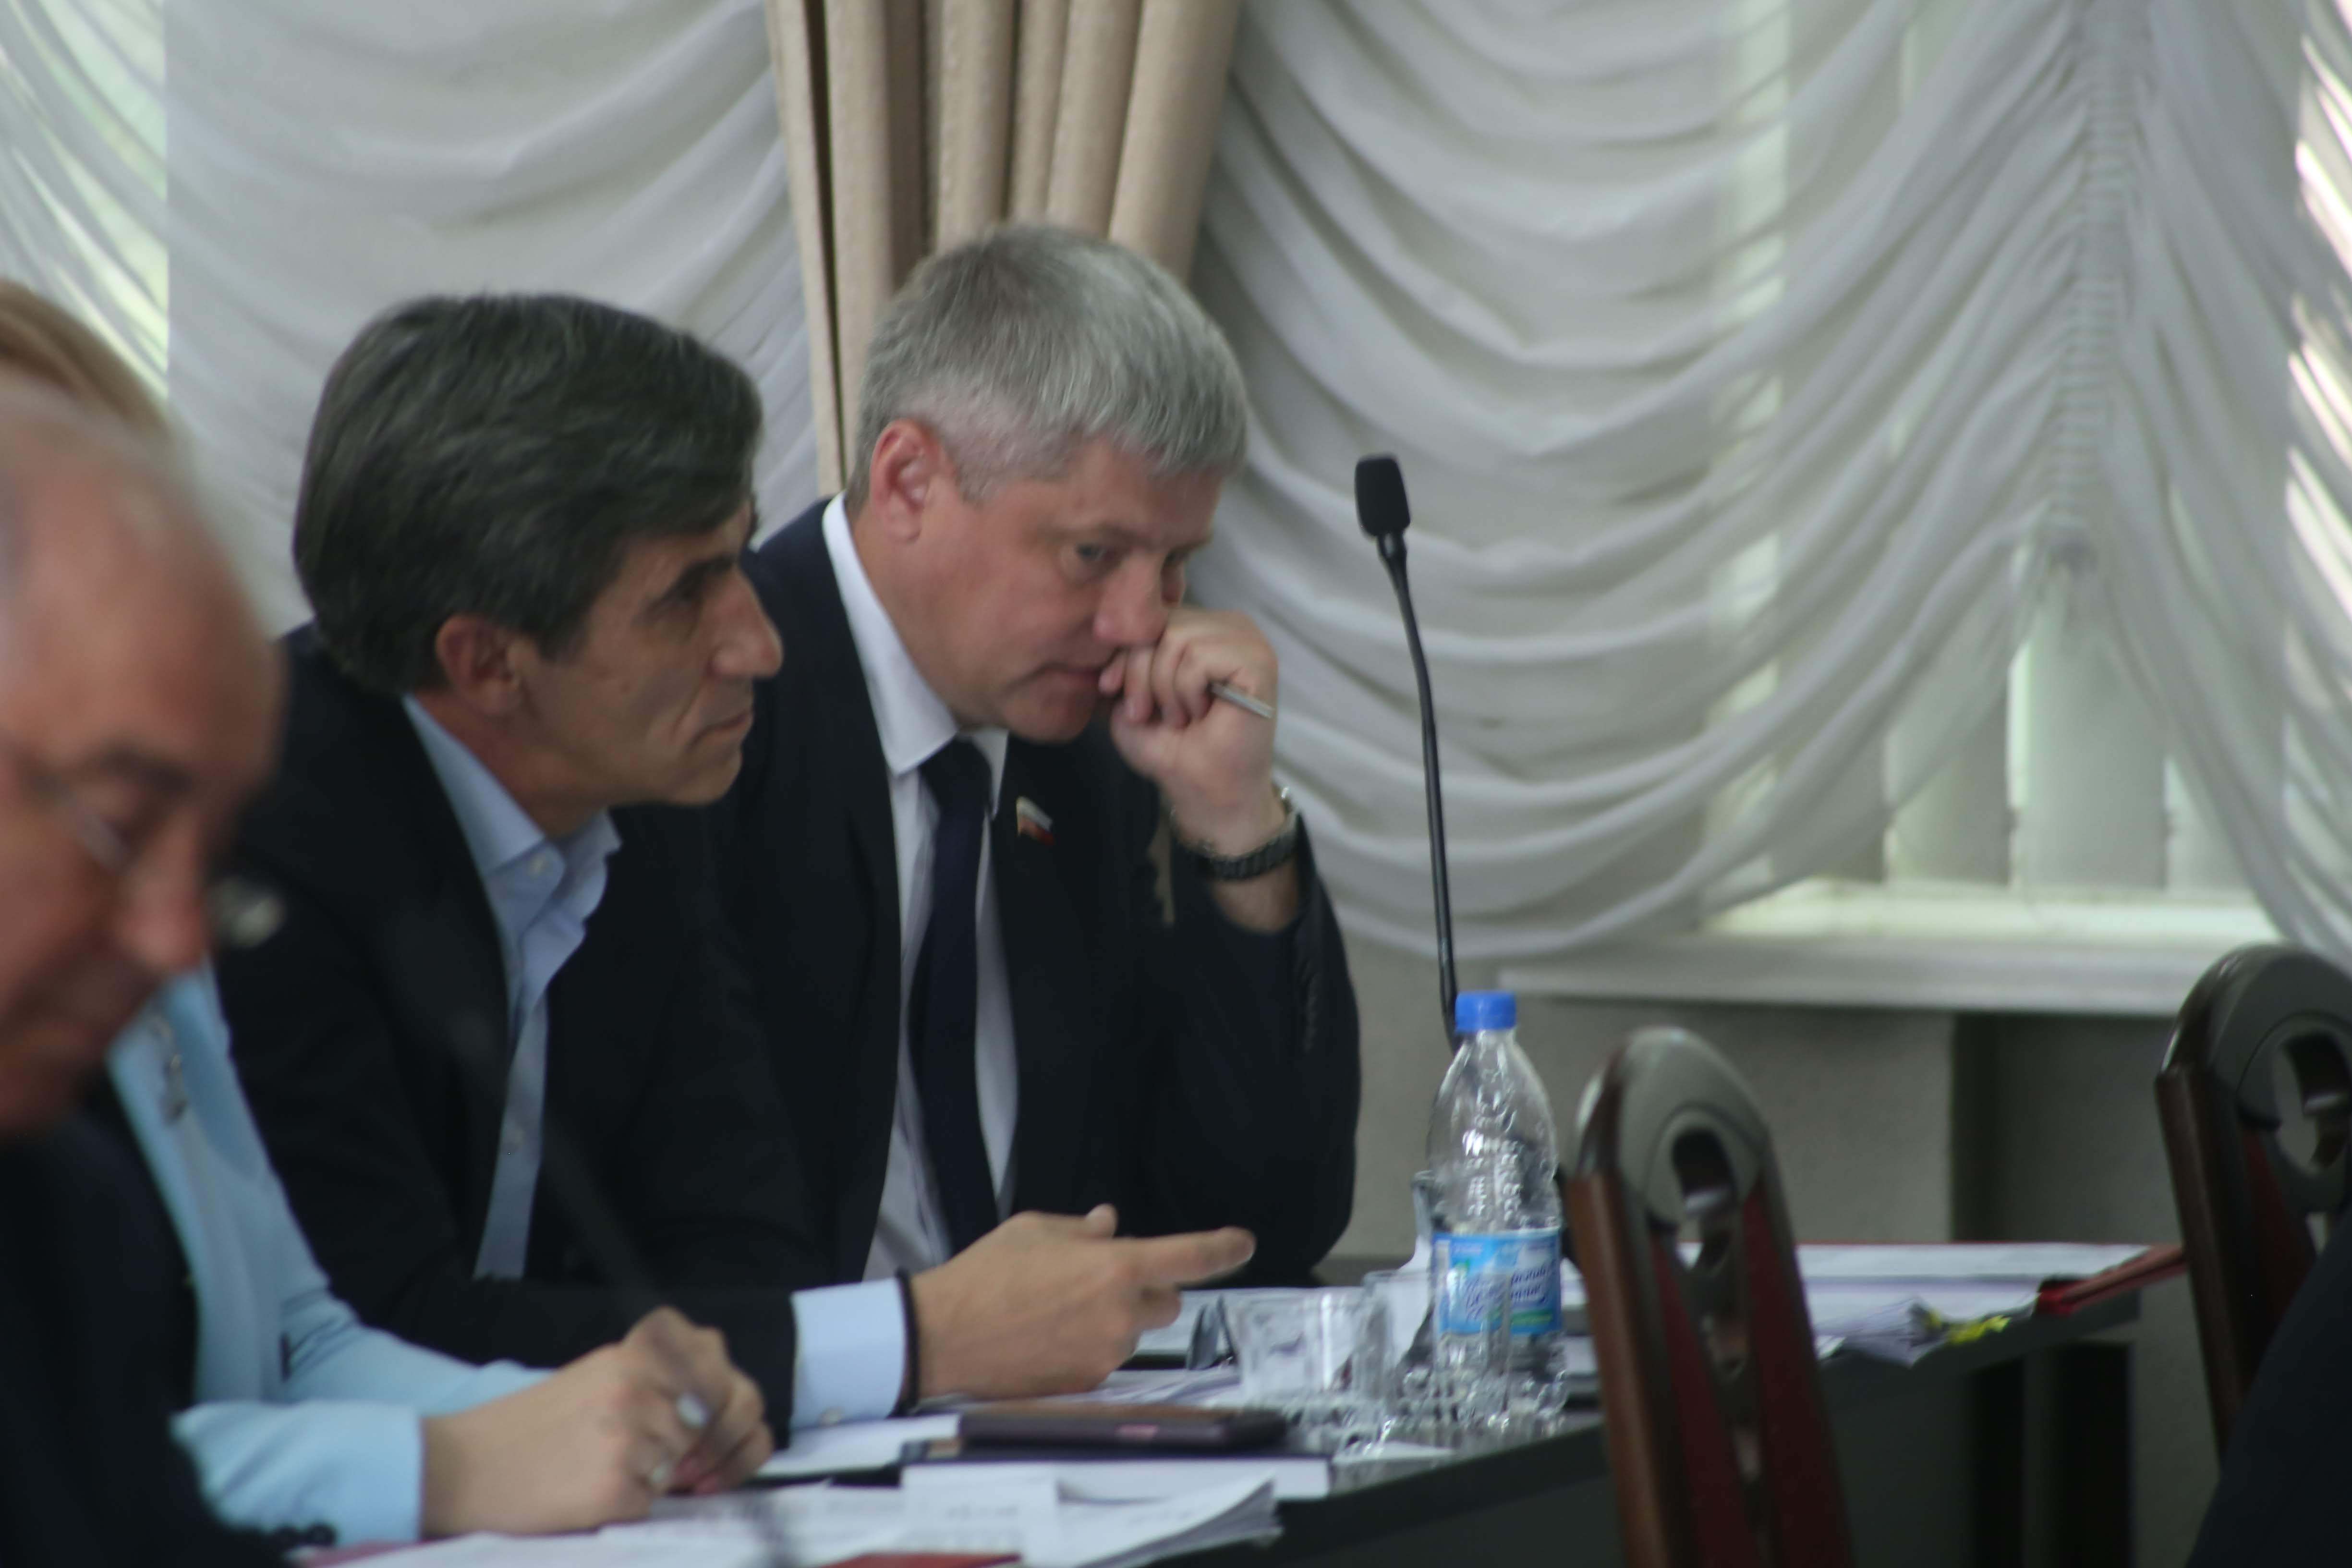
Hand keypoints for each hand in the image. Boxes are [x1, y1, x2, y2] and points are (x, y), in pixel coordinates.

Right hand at [418, 1307, 772, 1536]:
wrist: (461, 1465)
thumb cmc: (529, 1426)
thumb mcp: (597, 1378)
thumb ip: (654, 1380)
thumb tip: (709, 1411)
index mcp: (633, 1355)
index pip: (717, 1367)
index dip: (723, 1400)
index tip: (703, 1421)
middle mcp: (636, 1388)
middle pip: (705, 1422)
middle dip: (694, 1445)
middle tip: (664, 1460)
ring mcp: (628, 1437)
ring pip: (679, 1465)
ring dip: (654, 1476)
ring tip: (600, 1468)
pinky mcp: (615, 1486)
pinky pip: (649, 1504)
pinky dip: (626, 1506)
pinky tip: (586, 1492)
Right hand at [909, 1205, 1254, 1400]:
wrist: (945, 1334)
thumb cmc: (987, 1273)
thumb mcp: (1034, 1230)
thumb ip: (1081, 1229)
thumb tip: (1108, 1225)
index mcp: (1113, 1268)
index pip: (1189, 1258)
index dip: (1223, 1248)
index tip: (1243, 1243)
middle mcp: (1119, 1314)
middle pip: (1168, 1303)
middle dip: (1147, 1289)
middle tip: (1102, 1279)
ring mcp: (1105, 1353)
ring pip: (1134, 1332)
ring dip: (1115, 1318)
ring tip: (1060, 1309)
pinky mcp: (1086, 1381)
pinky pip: (1106, 1358)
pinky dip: (1090, 1344)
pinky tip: (1050, 1335)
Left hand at [1099, 608, 1282, 853]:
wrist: (1204, 791)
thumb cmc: (1172, 747)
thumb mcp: (1130, 693)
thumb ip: (1121, 656)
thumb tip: (1104, 627)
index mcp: (1201, 627)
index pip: (1149, 613)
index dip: (1123, 651)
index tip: (1111, 689)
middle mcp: (1228, 626)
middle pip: (1160, 622)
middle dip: (1139, 672)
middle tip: (1149, 712)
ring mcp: (1248, 641)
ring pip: (1177, 637)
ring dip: (1164, 687)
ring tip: (1179, 716)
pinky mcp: (1258, 661)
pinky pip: (1199, 656)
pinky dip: (1186, 690)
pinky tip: (1199, 713)